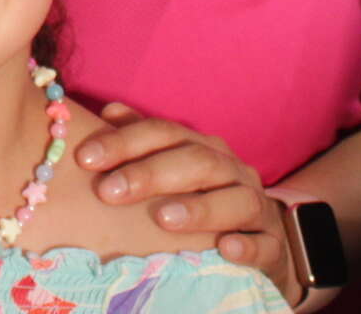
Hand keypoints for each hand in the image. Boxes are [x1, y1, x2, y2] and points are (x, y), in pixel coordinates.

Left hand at [77, 102, 301, 306]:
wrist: (261, 237)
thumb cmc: (203, 199)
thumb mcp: (174, 169)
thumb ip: (143, 141)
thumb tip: (110, 111)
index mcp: (203, 147)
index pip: (164, 133)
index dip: (124, 141)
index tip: (85, 158)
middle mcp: (232, 170)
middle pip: (196, 161)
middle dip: (150, 174)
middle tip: (109, 191)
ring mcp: (257, 206)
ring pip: (237, 199)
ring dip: (200, 208)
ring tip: (163, 218)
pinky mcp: (274, 245)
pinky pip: (266, 243)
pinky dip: (247, 245)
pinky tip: (226, 249)